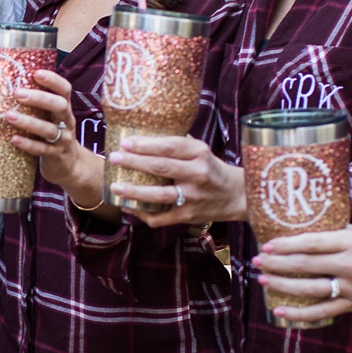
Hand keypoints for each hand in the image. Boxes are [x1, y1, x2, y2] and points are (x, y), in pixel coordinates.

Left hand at [3, 71, 101, 193]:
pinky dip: (28, 144)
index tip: (36, 73)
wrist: (70, 166)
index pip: (64, 89)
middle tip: (18, 93)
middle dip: (39, 98)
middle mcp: (66, 121)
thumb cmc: (53, 134)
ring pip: (48, 129)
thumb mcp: (51, 116)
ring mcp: (63, 140)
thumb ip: (39, 103)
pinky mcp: (56, 156)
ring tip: (9, 116)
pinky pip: (42, 150)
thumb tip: (11, 82)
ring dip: (28, 122)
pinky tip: (14, 139)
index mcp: (65, 108)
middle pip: (59, 106)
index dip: (53, 80)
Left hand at [106, 133, 244, 226]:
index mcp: (200, 154)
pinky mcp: (188, 216)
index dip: (146, 144)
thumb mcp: (202, 151)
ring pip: (158, 195)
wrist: (237, 196)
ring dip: (133, 192)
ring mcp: (192, 197)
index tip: (125, 142)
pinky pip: (160, 217)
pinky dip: (141, 214)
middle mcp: (197, 174)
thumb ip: (179, 144)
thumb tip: (147, 135)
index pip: (170, 147)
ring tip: (115, 187)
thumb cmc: (212, 169)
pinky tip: (128, 208)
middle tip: (114, 158)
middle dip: (134, 162)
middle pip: (161, 168)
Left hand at [251, 224, 351, 324]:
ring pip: (309, 288)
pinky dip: (299, 313)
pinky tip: (280, 310)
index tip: (267, 244)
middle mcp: (350, 265)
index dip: (286, 244)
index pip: (311, 241)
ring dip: (282, 284)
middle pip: (304, 264)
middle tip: (257, 261)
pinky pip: (322, 311)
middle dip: (276, 263)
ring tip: (263, 280)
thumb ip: (343, 233)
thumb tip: (314, 230)